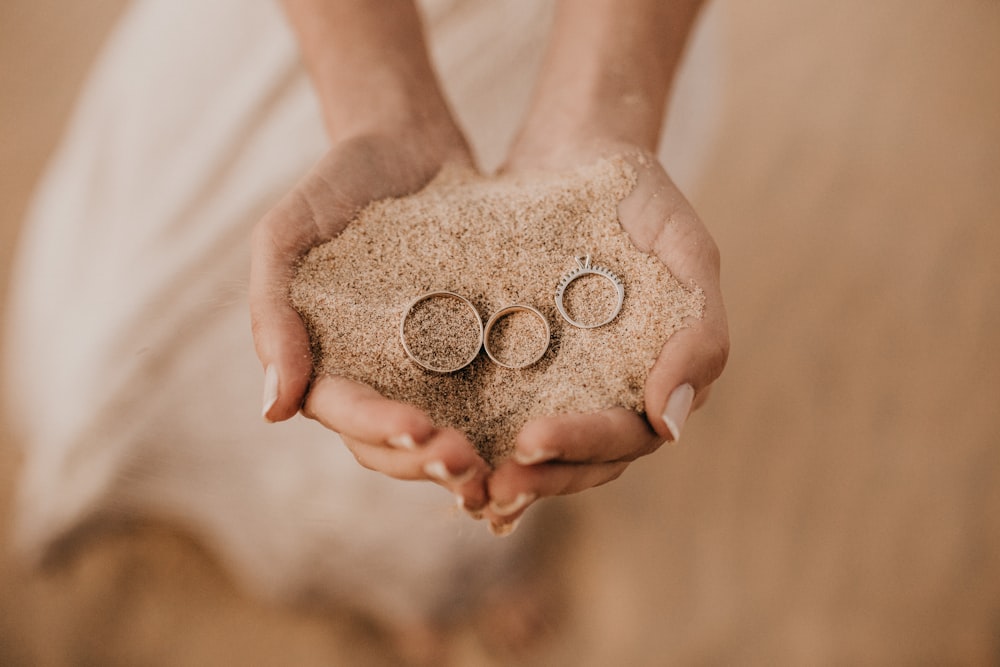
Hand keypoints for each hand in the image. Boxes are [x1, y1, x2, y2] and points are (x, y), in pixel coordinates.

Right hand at [250, 127, 492, 510]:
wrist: (405, 143)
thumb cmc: (334, 184)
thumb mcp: (286, 235)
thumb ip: (271, 314)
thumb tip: (273, 411)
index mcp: (325, 361)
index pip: (346, 413)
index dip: (379, 429)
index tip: (417, 431)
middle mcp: (376, 376)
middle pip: (393, 444)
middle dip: (426, 462)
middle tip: (468, 469)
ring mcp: (424, 369)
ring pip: (440, 435)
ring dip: (464, 462)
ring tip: (498, 472)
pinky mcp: (472, 350)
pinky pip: (485, 397)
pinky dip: (502, 426)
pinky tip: (533, 440)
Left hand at [482, 144, 728, 533]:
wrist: (577, 150)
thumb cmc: (643, 197)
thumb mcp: (686, 252)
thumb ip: (699, 335)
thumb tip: (672, 426)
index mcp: (656, 379)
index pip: (626, 436)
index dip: (582, 446)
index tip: (533, 441)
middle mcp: (608, 392)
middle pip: (579, 461)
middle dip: (536, 479)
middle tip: (489, 489)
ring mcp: (561, 381)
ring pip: (535, 450)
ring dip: (502, 473)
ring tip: (458, 484)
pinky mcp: (514, 362)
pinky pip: (493, 409)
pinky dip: (472, 435)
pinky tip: (432, 446)